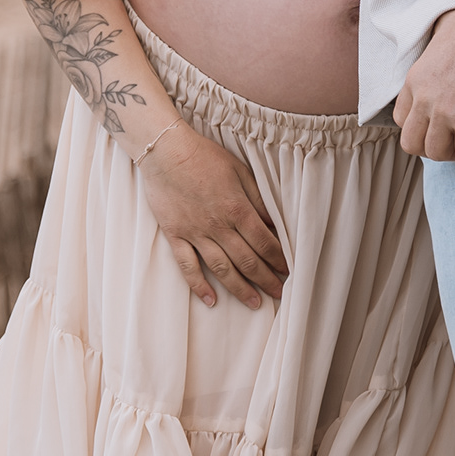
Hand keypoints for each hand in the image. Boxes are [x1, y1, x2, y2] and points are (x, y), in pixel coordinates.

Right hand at [136, 124, 288, 308]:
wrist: (165, 151)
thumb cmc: (205, 157)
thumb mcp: (240, 172)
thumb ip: (258, 200)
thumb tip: (274, 224)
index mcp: (238, 209)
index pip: (265, 243)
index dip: (279, 259)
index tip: (289, 271)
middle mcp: (218, 226)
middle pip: (247, 260)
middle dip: (266, 280)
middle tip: (280, 294)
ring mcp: (195, 233)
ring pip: (222, 268)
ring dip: (240, 288)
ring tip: (255, 304)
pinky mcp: (175, 235)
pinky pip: (187, 265)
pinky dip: (199, 285)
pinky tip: (210, 300)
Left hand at [394, 8, 454, 164]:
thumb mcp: (437, 38)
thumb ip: (433, 56)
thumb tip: (444, 53)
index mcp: (414, 81)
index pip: (400, 119)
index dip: (419, 127)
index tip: (438, 125)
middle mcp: (424, 100)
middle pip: (412, 143)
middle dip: (432, 147)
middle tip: (453, 140)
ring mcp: (445, 113)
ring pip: (436, 153)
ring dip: (454, 153)